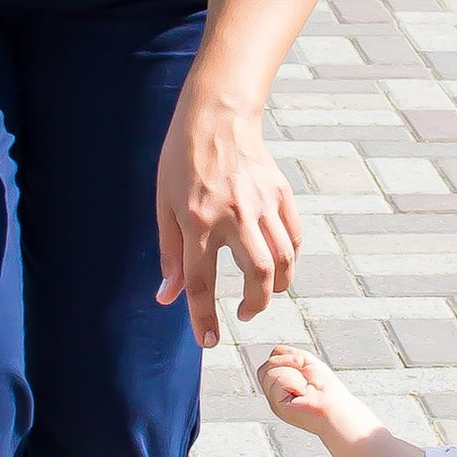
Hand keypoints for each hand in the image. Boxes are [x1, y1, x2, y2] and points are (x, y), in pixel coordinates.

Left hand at [156, 78, 298, 345]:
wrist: (217, 114)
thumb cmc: (181, 159)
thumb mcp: (163, 204)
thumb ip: (170, 253)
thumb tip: (167, 297)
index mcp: (198, 220)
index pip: (201, 282)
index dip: (203, 318)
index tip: (209, 342)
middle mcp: (234, 215)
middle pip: (257, 275)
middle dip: (255, 304)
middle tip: (243, 312)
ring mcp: (262, 204)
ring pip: (282, 259)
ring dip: (275, 286)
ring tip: (261, 292)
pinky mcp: (280, 194)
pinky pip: (293, 237)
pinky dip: (289, 258)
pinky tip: (276, 263)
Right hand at [258, 344, 370, 444]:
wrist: (336, 407)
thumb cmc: (328, 390)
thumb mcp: (307, 361)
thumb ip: (289, 354)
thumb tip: (275, 351)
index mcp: (283, 383)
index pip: (270, 361)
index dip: (285, 357)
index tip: (302, 364)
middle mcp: (276, 393)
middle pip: (265, 367)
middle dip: (287, 363)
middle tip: (304, 376)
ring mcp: (275, 400)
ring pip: (268, 373)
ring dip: (293, 374)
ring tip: (304, 386)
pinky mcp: (277, 405)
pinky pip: (276, 381)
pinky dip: (293, 382)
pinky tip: (302, 392)